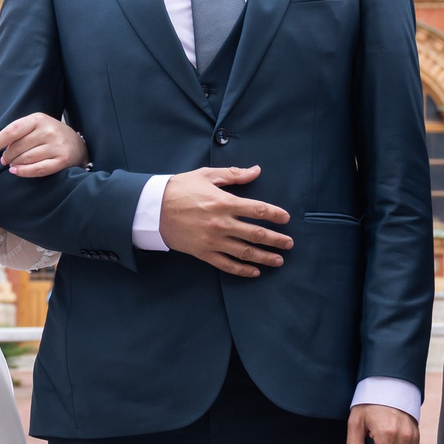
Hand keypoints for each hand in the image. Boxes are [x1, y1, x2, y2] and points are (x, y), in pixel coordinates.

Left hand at [0, 112, 88, 176]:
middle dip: (6, 156)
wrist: (78, 145)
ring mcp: (56, 146)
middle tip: (4, 160)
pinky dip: (24, 172)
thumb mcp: (29, 129)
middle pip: (17, 147)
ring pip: (26, 158)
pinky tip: (17, 171)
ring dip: (15, 164)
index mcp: (37, 119)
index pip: (11, 131)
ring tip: (12, 165)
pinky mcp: (62, 160)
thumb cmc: (48, 135)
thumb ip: (6, 135)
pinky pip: (38, 169)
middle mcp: (48, 130)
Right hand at [158, 166, 291, 276]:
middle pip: (256, 234)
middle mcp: (222, 223)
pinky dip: (242, 270)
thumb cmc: (179, 188)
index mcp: (224, 202)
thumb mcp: (206, 175)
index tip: (286, 218)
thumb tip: (256, 171)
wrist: (153, 209)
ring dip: (265, 257)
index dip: (275, 215)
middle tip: (289, 244)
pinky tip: (254, 272)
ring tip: (278, 261)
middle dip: (276, 240)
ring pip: (245, 252)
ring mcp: (213, 240)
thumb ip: (233, 174)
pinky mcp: (203, 252)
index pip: (258, 210)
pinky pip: (227, 264)